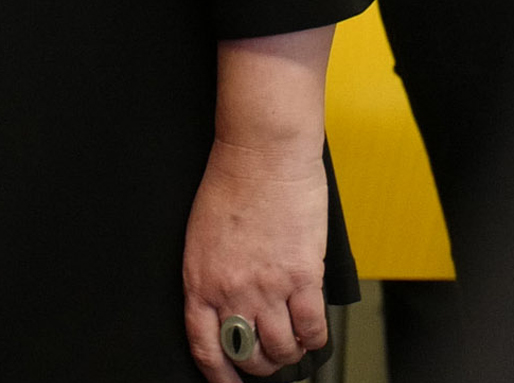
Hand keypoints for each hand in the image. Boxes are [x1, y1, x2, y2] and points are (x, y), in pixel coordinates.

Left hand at [181, 137, 329, 380]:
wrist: (262, 153)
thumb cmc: (233, 183)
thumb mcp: (202, 237)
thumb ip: (213, 275)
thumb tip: (226, 308)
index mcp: (199, 280)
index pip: (204, 346)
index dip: (219, 375)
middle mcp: (230, 289)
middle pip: (247, 354)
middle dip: (260, 365)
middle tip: (269, 358)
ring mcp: (267, 286)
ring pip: (281, 349)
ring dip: (289, 354)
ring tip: (292, 345)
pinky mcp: (301, 277)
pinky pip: (312, 329)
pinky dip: (314, 338)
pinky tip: (313, 332)